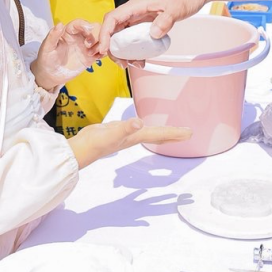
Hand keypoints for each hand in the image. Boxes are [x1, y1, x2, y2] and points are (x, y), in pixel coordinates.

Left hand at [31, 20, 99, 90]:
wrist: (50, 75)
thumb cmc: (46, 59)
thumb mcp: (47, 48)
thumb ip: (53, 36)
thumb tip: (60, 24)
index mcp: (68, 31)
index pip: (80, 23)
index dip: (85, 25)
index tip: (87, 32)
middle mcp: (79, 36)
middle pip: (94, 28)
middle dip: (96, 34)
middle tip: (89, 46)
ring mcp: (86, 46)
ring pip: (100, 38)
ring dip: (101, 43)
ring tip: (94, 54)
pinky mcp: (91, 56)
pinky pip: (101, 50)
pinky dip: (104, 52)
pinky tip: (98, 57)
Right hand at [68, 118, 192, 169]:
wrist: (81, 149)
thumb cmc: (95, 143)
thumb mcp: (111, 133)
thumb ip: (125, 127)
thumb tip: (139, 122)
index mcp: (136, 136)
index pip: (160, 134)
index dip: (175, 133)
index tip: (190, 133)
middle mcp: (135, 137)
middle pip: (159, 137)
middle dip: (174, 136)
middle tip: (188, 133)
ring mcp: (127, 135)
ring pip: (151, 134)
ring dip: (163, 134)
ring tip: (173, 133)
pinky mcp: (119, 131)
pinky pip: (139, 130)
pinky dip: (146, 129)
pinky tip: (144, 127)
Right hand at [95, 0, 211, 56]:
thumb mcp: (177, 8)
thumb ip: (165, 20)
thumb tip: (154, 33)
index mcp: (137, 4)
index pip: (112, 18)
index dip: (105, 34)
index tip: (106, 49)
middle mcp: (134, 10)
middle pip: (114, 29)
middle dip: (113, 47)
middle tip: (122, 63)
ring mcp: (139, 17)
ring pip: (123, 35)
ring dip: (124, 51)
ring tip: (134, 63)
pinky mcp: (145, 22)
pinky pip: (134, 37)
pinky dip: (134, 49)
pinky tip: (142, 58)